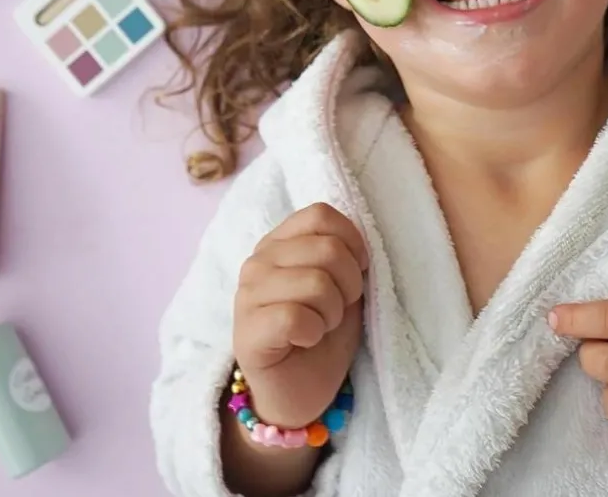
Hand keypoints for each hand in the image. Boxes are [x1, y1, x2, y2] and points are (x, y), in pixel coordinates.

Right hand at [233, 203, 367, 428]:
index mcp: (280, 242)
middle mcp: (259, 261)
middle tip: (338, 310)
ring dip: (332, 312)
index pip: (321, 215)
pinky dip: (313, 332)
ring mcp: (247, 295)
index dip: (352, 242)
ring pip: (315, 282)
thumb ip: (345, 256)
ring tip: (320, 326)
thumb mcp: (343, 286)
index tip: (358, 271)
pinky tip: (305, 341)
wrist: (302, 392)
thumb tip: (361, 243)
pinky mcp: (246, 333)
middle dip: (349, 284)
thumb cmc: (324, 333)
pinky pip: (295, 317)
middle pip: (327, 249)